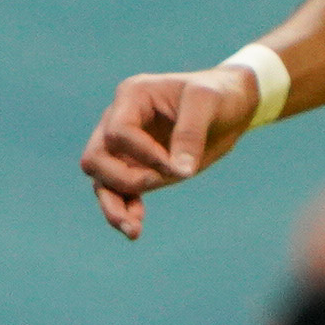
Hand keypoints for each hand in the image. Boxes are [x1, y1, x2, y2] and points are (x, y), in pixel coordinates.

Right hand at [82, 66, 263, 236]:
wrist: (229, 104)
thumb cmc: (218, 94)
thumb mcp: (207, 102)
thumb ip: (191, 133)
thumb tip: (180, 172)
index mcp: (131, 96)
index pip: (118, 133)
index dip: (144, 154)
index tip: (178, 166)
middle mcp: (117, 121)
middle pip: (96, 158)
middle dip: (122, 177)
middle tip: (158, 181)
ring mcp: (123, 147)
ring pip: (100, 180)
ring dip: (113, 205)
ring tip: (132, 230)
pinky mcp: (135, 167)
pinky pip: (117, 192)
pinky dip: (123, 209)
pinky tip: (136, 228)